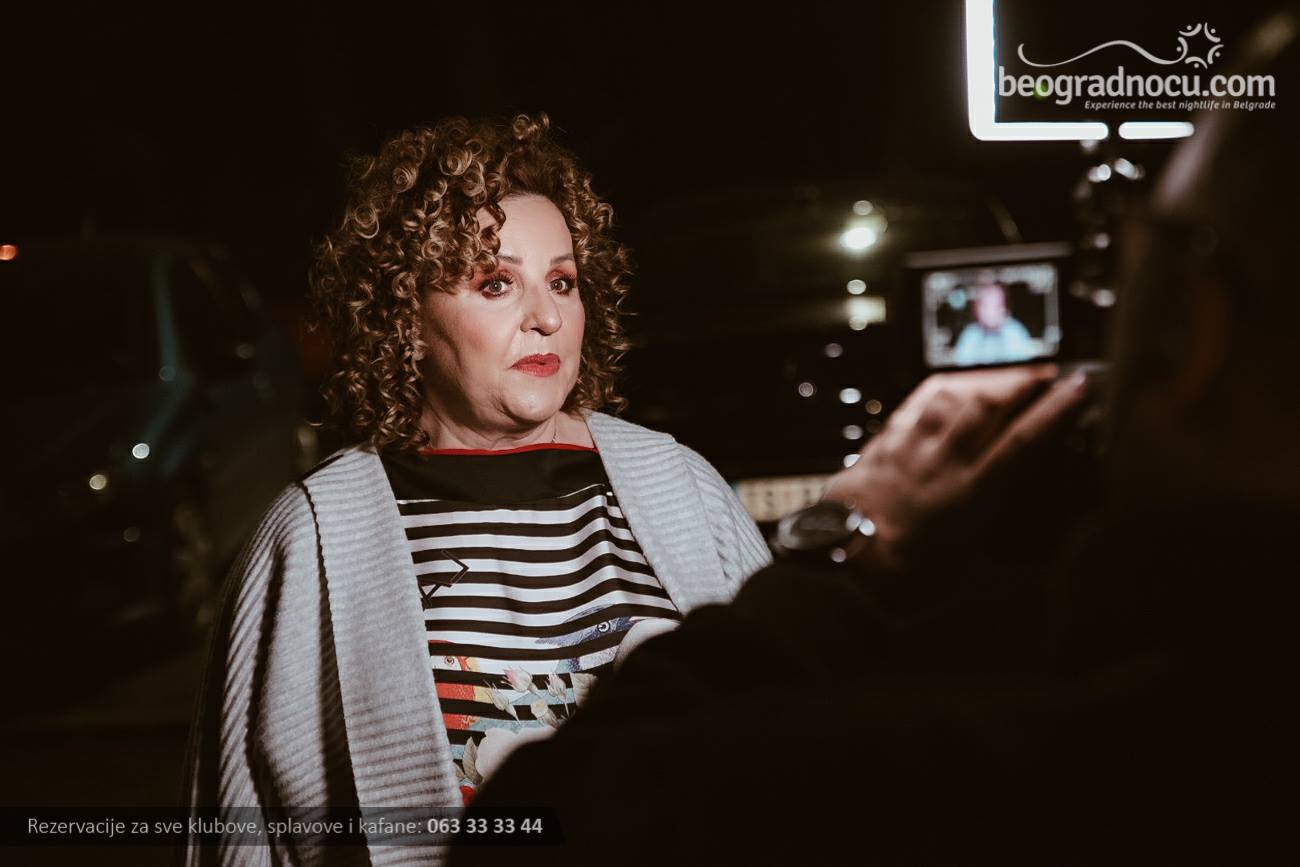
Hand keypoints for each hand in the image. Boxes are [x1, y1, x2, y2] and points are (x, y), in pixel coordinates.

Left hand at [821, 365, 1090, 573]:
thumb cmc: (901, 582)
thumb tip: (1042, 560)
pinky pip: (912, 406)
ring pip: (949, 397)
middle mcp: (941, 464)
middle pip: (986, 406)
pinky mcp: (880, 446)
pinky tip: (948, 386)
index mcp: (970, 498)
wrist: (838, 571)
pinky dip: (937, 390)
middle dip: (1021, 382)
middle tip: (1047, 371)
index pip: (1022, 442)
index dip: (1055, 411)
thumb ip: (1008, 561)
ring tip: (1004, 375)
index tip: (1077, 387)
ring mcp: (908, 450)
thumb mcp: (968, 579)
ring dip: (982, 380)